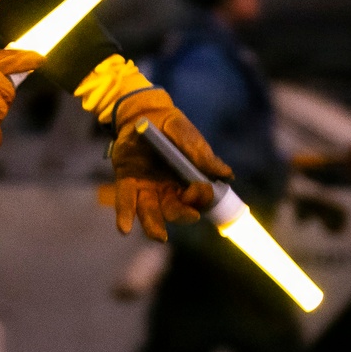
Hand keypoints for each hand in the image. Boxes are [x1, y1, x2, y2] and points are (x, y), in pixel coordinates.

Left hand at [109, 87, 232, 241]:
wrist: (144, 114)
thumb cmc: (171, 126)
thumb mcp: (186, 135)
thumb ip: (202, 153)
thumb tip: (226, 174)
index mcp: (186, 182)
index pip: (195, 199)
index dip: (200, 199)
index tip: (201, 191)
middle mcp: (167, 190)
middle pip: (174, 211)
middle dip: (183, 216)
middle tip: (191, 214)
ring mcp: (146, 188)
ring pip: (151, 213)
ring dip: (154, 227)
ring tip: (159, 236)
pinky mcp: (127, 183)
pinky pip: (125, 202)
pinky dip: (125, 216)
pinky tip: (124, 229)